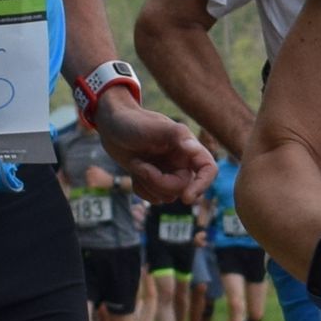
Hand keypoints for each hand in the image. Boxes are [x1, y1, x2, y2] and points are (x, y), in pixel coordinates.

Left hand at [97, 96, 215, 205]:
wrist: (112, 125)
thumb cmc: (133, 122)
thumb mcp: (153, 127)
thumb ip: (176, 135)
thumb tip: (194, 149)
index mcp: (187, 147)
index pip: (208, 169)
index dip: (202, 185)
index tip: (186, 198)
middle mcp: (181, 162)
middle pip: (182, 188)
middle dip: (158, 182)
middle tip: (140, 166)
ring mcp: (167, 172)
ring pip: (168, 196)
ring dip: (148, 184)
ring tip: (136, 163)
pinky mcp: (153, 180)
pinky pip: (153, 198)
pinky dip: (141, 189)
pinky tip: (134, 171)